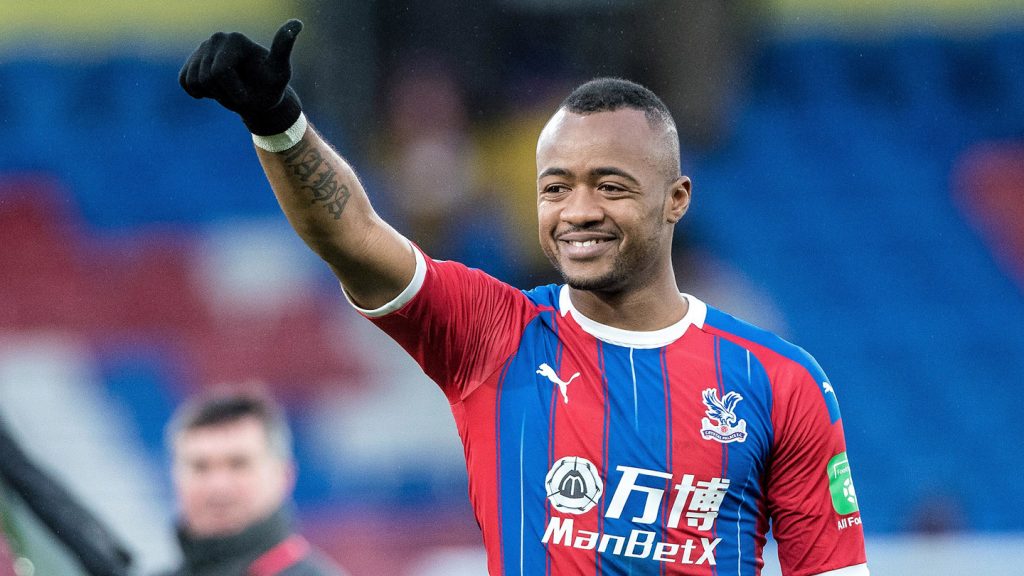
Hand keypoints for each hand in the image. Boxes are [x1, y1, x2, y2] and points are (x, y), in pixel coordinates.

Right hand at [179, 19, 303, 134]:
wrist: (258, 97)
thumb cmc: (271, 86)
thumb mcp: (280, 72)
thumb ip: (283, 48)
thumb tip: (298, 23)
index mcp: (235, 39)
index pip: (220, 73)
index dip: (234, 92)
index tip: (250, 95)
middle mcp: (217, 38)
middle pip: (207, 78)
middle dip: (225, 94)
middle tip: (242, 93)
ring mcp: (202, 48)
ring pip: (194, 81)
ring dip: (214, 94)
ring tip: (231, 89)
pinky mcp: (192, 60)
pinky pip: (184, 81)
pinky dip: (198, 92)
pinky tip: (215, 88)